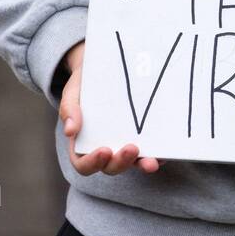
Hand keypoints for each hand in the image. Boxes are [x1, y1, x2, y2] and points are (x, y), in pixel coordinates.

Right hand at [58, 41, 163, 175]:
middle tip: (132, 148)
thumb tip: (70, 131)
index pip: (84, 164)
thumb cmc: (84, 85)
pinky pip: (149, 151)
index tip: (104, 150)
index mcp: (82, 144)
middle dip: (121, 163)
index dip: (93, 162)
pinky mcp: (141, 138)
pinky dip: (157, 155)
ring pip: (132, 163)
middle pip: (110, 167)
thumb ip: (69, 109)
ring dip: (142, 164)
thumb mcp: (73, 93)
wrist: (104, 67)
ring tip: (152, 161)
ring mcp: (124, 145)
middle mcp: (105, 149)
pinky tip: (164, 152)